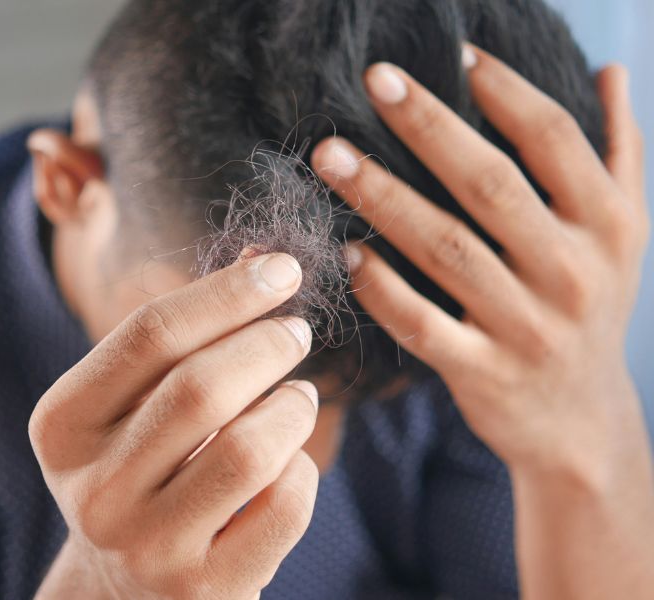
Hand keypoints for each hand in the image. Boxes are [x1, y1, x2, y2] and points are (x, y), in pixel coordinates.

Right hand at [30, 253, 318, 599]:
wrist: (126, 587)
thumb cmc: (141, 467)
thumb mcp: (136, 403)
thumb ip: (189, 333)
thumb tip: (265, 258)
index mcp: (64, 426)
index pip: (149, 335)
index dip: (226, 293)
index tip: (283, 269)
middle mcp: (95, 490)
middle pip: (201, 387)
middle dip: (267, 344)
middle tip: (296, 332)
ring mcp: (148, 547)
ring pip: (250, 449)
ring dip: (294, 407)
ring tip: (300, 396)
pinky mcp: (205, 590)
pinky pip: (284, 507)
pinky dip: (303, 470)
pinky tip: (291, 461)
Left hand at [311, 46, 652, 597]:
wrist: (580, 421)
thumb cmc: (590, 309)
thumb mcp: (622, 235)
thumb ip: (618, 153)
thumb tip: (609, 71)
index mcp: (607, 226)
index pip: (553, 139)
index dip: (504, 90)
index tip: (454, 50)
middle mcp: (572, 272)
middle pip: (490, 184)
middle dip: (427, 127)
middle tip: (373, 80)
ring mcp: (527, 327)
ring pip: (445, 249)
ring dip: (383, 197)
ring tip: (330, 157)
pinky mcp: (484, 373)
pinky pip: (423, 323)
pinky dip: (381, 287)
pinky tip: (348, 251)